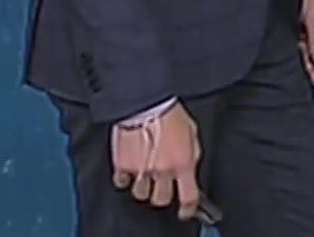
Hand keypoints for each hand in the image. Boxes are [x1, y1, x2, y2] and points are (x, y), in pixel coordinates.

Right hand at [110, 101, 203, 218]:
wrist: (145, 102)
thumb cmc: (169, 112)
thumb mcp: (191, 132)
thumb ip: (191, 154)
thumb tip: (189, 168)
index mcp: (182, 163)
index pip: (188, 197)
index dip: (187, 208)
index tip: (185, 211)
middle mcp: (162, 171)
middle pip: (161, 199)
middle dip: (162, 195)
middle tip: (161, 186)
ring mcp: (141, 170)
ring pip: (141, 194)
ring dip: (143, 187)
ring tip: (145, 173)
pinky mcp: (122, 165)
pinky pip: (122, 182)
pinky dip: (125, 179)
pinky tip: (129, 169)